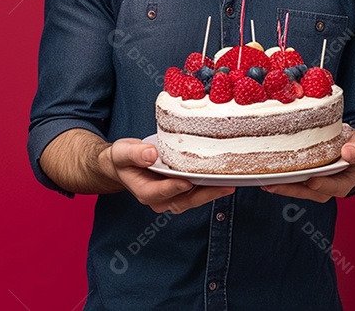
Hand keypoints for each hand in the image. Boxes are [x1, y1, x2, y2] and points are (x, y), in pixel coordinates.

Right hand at [104, 138, 235, 212]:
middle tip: (225, 186)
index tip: (187, 181)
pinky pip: (197, 193)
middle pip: (184, 201)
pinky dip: (210, 188)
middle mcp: (159, 199)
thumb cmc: (123, 159)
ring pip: (193, 199)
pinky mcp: (180, 192)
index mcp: (144, 191)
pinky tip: (224, 178)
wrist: (123, 166)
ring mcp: (171, 198)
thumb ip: (135, 154)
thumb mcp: (123, 153)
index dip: (174, 187)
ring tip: (231, 182)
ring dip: (212, 193)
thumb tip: (151, 154)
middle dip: (205, 195)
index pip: (160, 192)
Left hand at [261, 130, 354, 202]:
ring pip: (297, 188)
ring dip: (281, 185)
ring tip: (264, 181)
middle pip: (308, 191)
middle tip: (272, 184)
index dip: (321, 184)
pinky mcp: (308, 177)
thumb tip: (348, 153)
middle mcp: (328, 187)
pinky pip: (294, 180)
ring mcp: (317, 184)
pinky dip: (282, 178)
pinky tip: (268, 174)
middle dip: (290, 188)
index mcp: (345, 183)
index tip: (311, 179)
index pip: (331, 187)